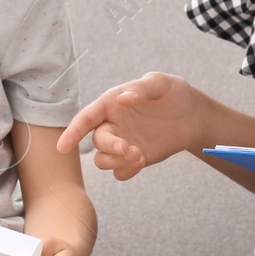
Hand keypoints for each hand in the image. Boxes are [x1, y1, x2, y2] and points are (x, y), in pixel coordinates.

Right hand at [56, 72, 204, 179]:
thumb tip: (122, 98)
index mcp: (111, 103)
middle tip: (130, 148)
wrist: (192, 115)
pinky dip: (126, 171)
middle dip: (110, 147)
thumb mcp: (161, 83)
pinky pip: (119, 172)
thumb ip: (142, 88)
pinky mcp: (133, 159)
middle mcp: (112, 124)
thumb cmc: (173, 93)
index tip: (62, 147)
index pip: (86, 117)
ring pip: (103, 160)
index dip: (73, 132)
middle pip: (97, 142)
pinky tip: (142, 161)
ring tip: (139, 155)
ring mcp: (122, 143)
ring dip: (117, 162)